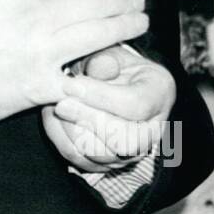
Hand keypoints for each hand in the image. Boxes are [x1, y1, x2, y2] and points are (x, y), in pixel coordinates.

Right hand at [0, 0, 148, 127]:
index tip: (85, 4)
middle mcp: (29, 16)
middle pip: (90, 5)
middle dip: (120, 4)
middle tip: (137, 2)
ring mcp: (38, 52)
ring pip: (95, 35)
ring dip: (122, 28)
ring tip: (137, 23)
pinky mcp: (39, 86)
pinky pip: (80, 78)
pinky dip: (97, 74)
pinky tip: (109, 72)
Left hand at [42, 44, 175, 171]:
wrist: (113, 82)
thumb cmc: (111, 64)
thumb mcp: (110, 52)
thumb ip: (105, 58)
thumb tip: (97, 68)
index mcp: (160, 92)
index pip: (135, 105)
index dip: (100, 97)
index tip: (70, 84)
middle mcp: (154, 128)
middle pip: (125, 140)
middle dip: (87, 120)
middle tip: (60, 103)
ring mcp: (135, 150)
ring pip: (102, 155)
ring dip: (71, 132)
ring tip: (54, 108)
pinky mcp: (112, 162)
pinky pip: (84, 162)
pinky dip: (63, 142)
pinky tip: (53, 120)